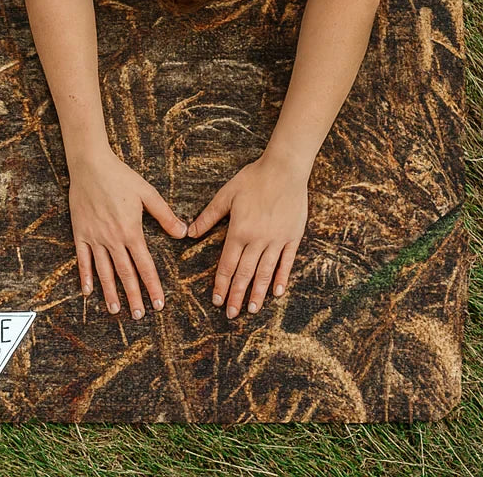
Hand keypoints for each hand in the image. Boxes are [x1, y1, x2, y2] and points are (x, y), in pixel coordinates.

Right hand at [67, 148, 188, 319]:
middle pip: (125, 273)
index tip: (158, 303)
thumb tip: (183, 232)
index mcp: (131, 230)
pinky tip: (88, 291)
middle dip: (133, 295)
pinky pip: (82, 259)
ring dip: (110, 292)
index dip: (152, 285)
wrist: (90, 165)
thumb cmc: (121, 177)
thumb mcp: (147, 193)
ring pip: (104, 271)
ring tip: (115, 310)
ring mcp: (94, 237)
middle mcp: (112, 238)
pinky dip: (85, 276)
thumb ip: (165, 215)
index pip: (144, 264)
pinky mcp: (80, 233)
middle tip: (139, 315)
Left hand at [186, 152, 308, 317]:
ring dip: (258, 293)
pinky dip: (282, 278)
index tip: (216, 300)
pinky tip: (277, 292)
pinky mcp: (293, 237)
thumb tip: (190, 232)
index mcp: (239, 231)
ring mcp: (277, 240)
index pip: (227, 264)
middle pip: (245, 273)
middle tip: (231, 314)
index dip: (221, 284)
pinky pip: (287, 262)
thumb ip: (208, 216)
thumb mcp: (227, 194)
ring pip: (265, 272)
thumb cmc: (254, 178)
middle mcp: (258, 240)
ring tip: (253, 309)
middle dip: (236, 295)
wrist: (285, 168)